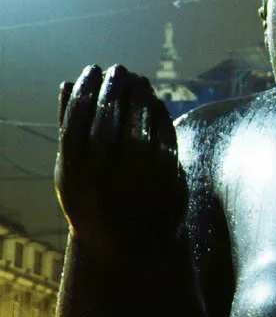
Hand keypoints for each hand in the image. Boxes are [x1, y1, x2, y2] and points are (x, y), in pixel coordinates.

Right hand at [55, 64, 187, 251]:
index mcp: (74, 176)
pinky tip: (155, 102)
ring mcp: (137, 182)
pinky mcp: (166, 183)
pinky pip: (164, 141)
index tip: (92, 69)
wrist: (130, 247)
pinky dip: (159, 117)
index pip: (77, 122)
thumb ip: (71, 130)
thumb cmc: (96, 200)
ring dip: (139, 99)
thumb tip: (69, 83)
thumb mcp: (74, 172)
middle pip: (107, 123)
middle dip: (113, 90)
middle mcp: (103, 179)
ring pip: (138, 130)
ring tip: (139, 81)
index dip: (86, 90)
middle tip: (118, 69)